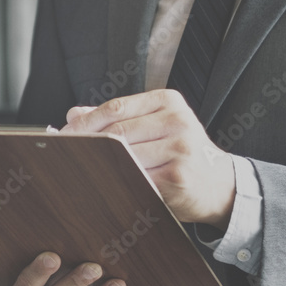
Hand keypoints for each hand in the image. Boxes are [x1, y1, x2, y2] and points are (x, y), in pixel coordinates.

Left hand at [61, 90, 235, 229]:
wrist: (220, 184)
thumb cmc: (183, 152)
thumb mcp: (157, 124)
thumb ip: (118, 117)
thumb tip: (73, 113)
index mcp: (169, 101)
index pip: (117, 108)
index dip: (86, 121)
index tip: (65, 132)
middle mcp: (177, 121)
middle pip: (117, 131)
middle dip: (87, 143)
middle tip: (66, 152)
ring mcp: (179, 150)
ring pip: (124, 156)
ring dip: (100, 163)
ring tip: (82, 167)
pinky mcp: (176, 178)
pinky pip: (135, 179)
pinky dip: (117, 181)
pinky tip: (105, 183)